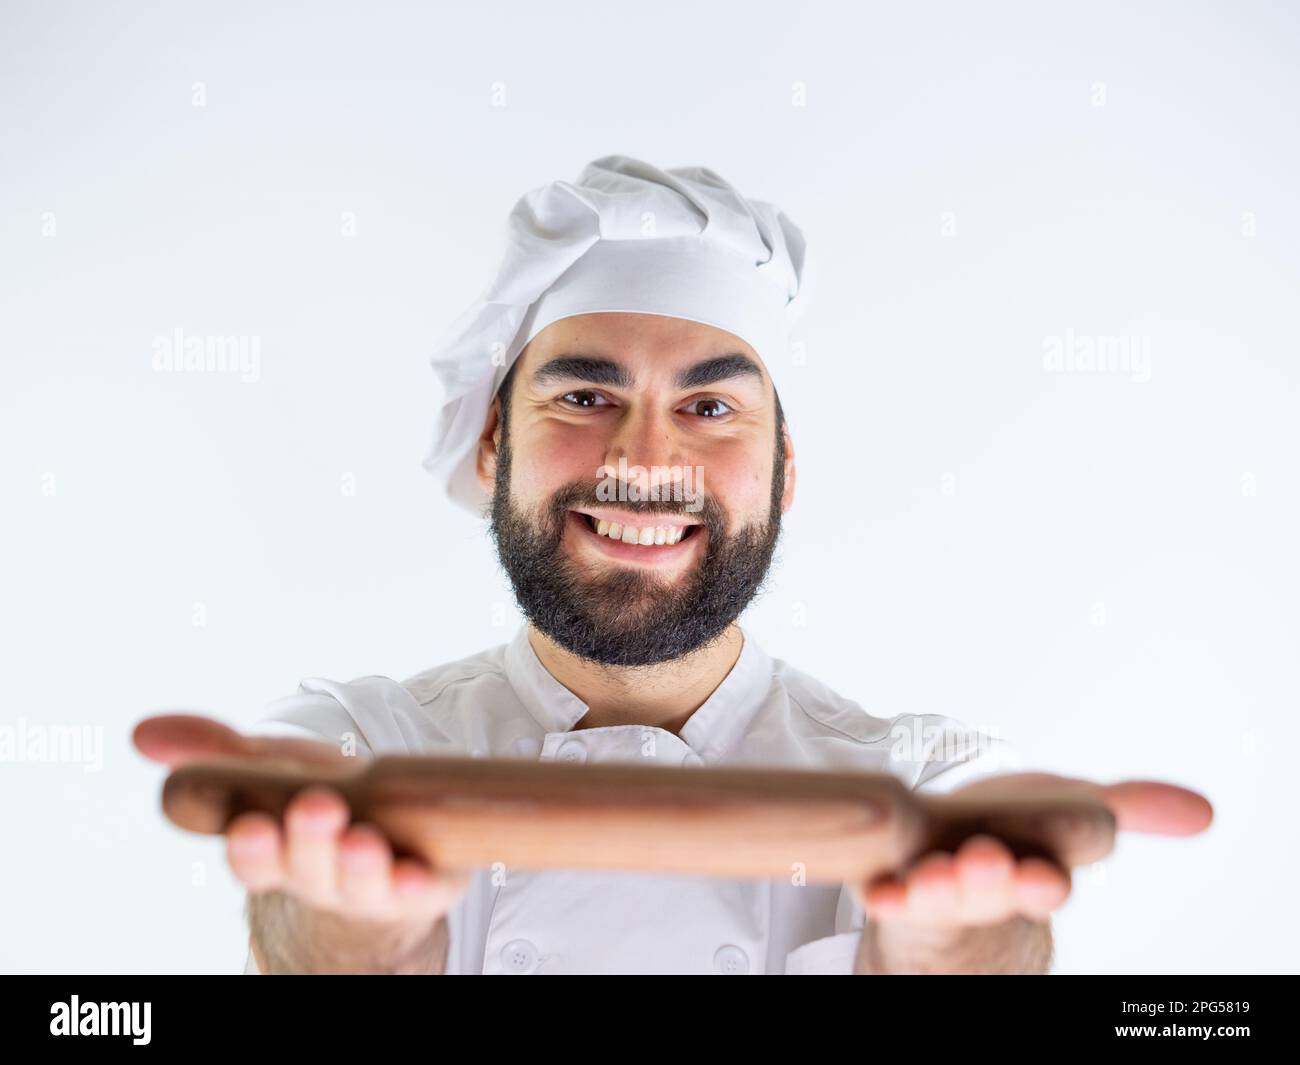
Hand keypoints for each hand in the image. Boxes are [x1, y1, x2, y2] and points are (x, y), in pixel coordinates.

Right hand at [133, 714, 471, 925]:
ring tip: (363, 839)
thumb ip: (215, 749)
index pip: (253, 858)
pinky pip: (421, 892)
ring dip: (359, 863)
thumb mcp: (273, 768)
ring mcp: (372, 886)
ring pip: (362, 883)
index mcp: (277, 850)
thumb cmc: (326, 800)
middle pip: (307, 868)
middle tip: (317, 806)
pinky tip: (417, 872)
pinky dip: (417, 884)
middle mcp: (320, 875)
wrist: (390, 847)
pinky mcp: (424, 885)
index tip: (249, 825)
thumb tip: (141, 733)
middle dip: (308, 841)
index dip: (250, 847)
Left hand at [850, 773, 1212, 927]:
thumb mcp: (1071, 815)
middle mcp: (989, 888)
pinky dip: (882, 893)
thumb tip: (1203, 811)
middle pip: (993, 891)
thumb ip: (1130, 808)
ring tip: (929, 877)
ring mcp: (936, 891)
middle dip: (992, 883)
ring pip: (939, 896)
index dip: (1046, 876)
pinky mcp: (890, 888)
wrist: (954, 879)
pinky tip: (876, 891)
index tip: (1044, 876)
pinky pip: (884, 893)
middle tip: (987, 865)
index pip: (1050, 874)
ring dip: (936, 887)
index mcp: (1038, 866)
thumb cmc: (1014, 838)